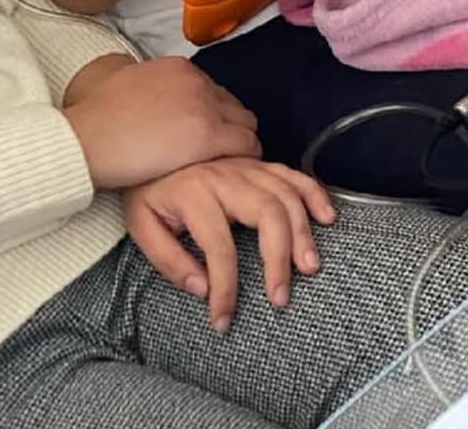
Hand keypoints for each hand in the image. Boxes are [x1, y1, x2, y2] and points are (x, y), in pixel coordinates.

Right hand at [63, 57, 260, 189]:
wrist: (89, 136)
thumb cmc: (99, 117)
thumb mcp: (130, 83)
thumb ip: (155, 86)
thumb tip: (159, 100)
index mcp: (179, 68)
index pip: (215, 91)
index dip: (212, 116)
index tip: (203, 136)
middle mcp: (197, 81)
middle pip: (234, 106)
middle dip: (229, 129)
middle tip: (215, 154)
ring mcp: (205, 106)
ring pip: (247, 125)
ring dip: (238, 144)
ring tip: (222, 166)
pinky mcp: (209, 135)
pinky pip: (248, 146)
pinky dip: (244, 159)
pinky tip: (229, 174)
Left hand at [124, 159, 335, 332]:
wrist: (144, 146)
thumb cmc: (148, 190)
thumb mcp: (141, 224)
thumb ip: (168, 259)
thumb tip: (202, 289)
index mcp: (193, 192)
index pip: (218, 246)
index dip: (225, 288)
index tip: (223, 320)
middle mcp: (224, 175)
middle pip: (266, 212)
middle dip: (279, 257)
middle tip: (280, 297)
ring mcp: (244, 166)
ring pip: (285, 194)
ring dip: (302, 231)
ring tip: (309, 267)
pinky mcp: (256, 163)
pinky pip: (293, 174)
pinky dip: (314, 193)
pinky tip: (326, 218)